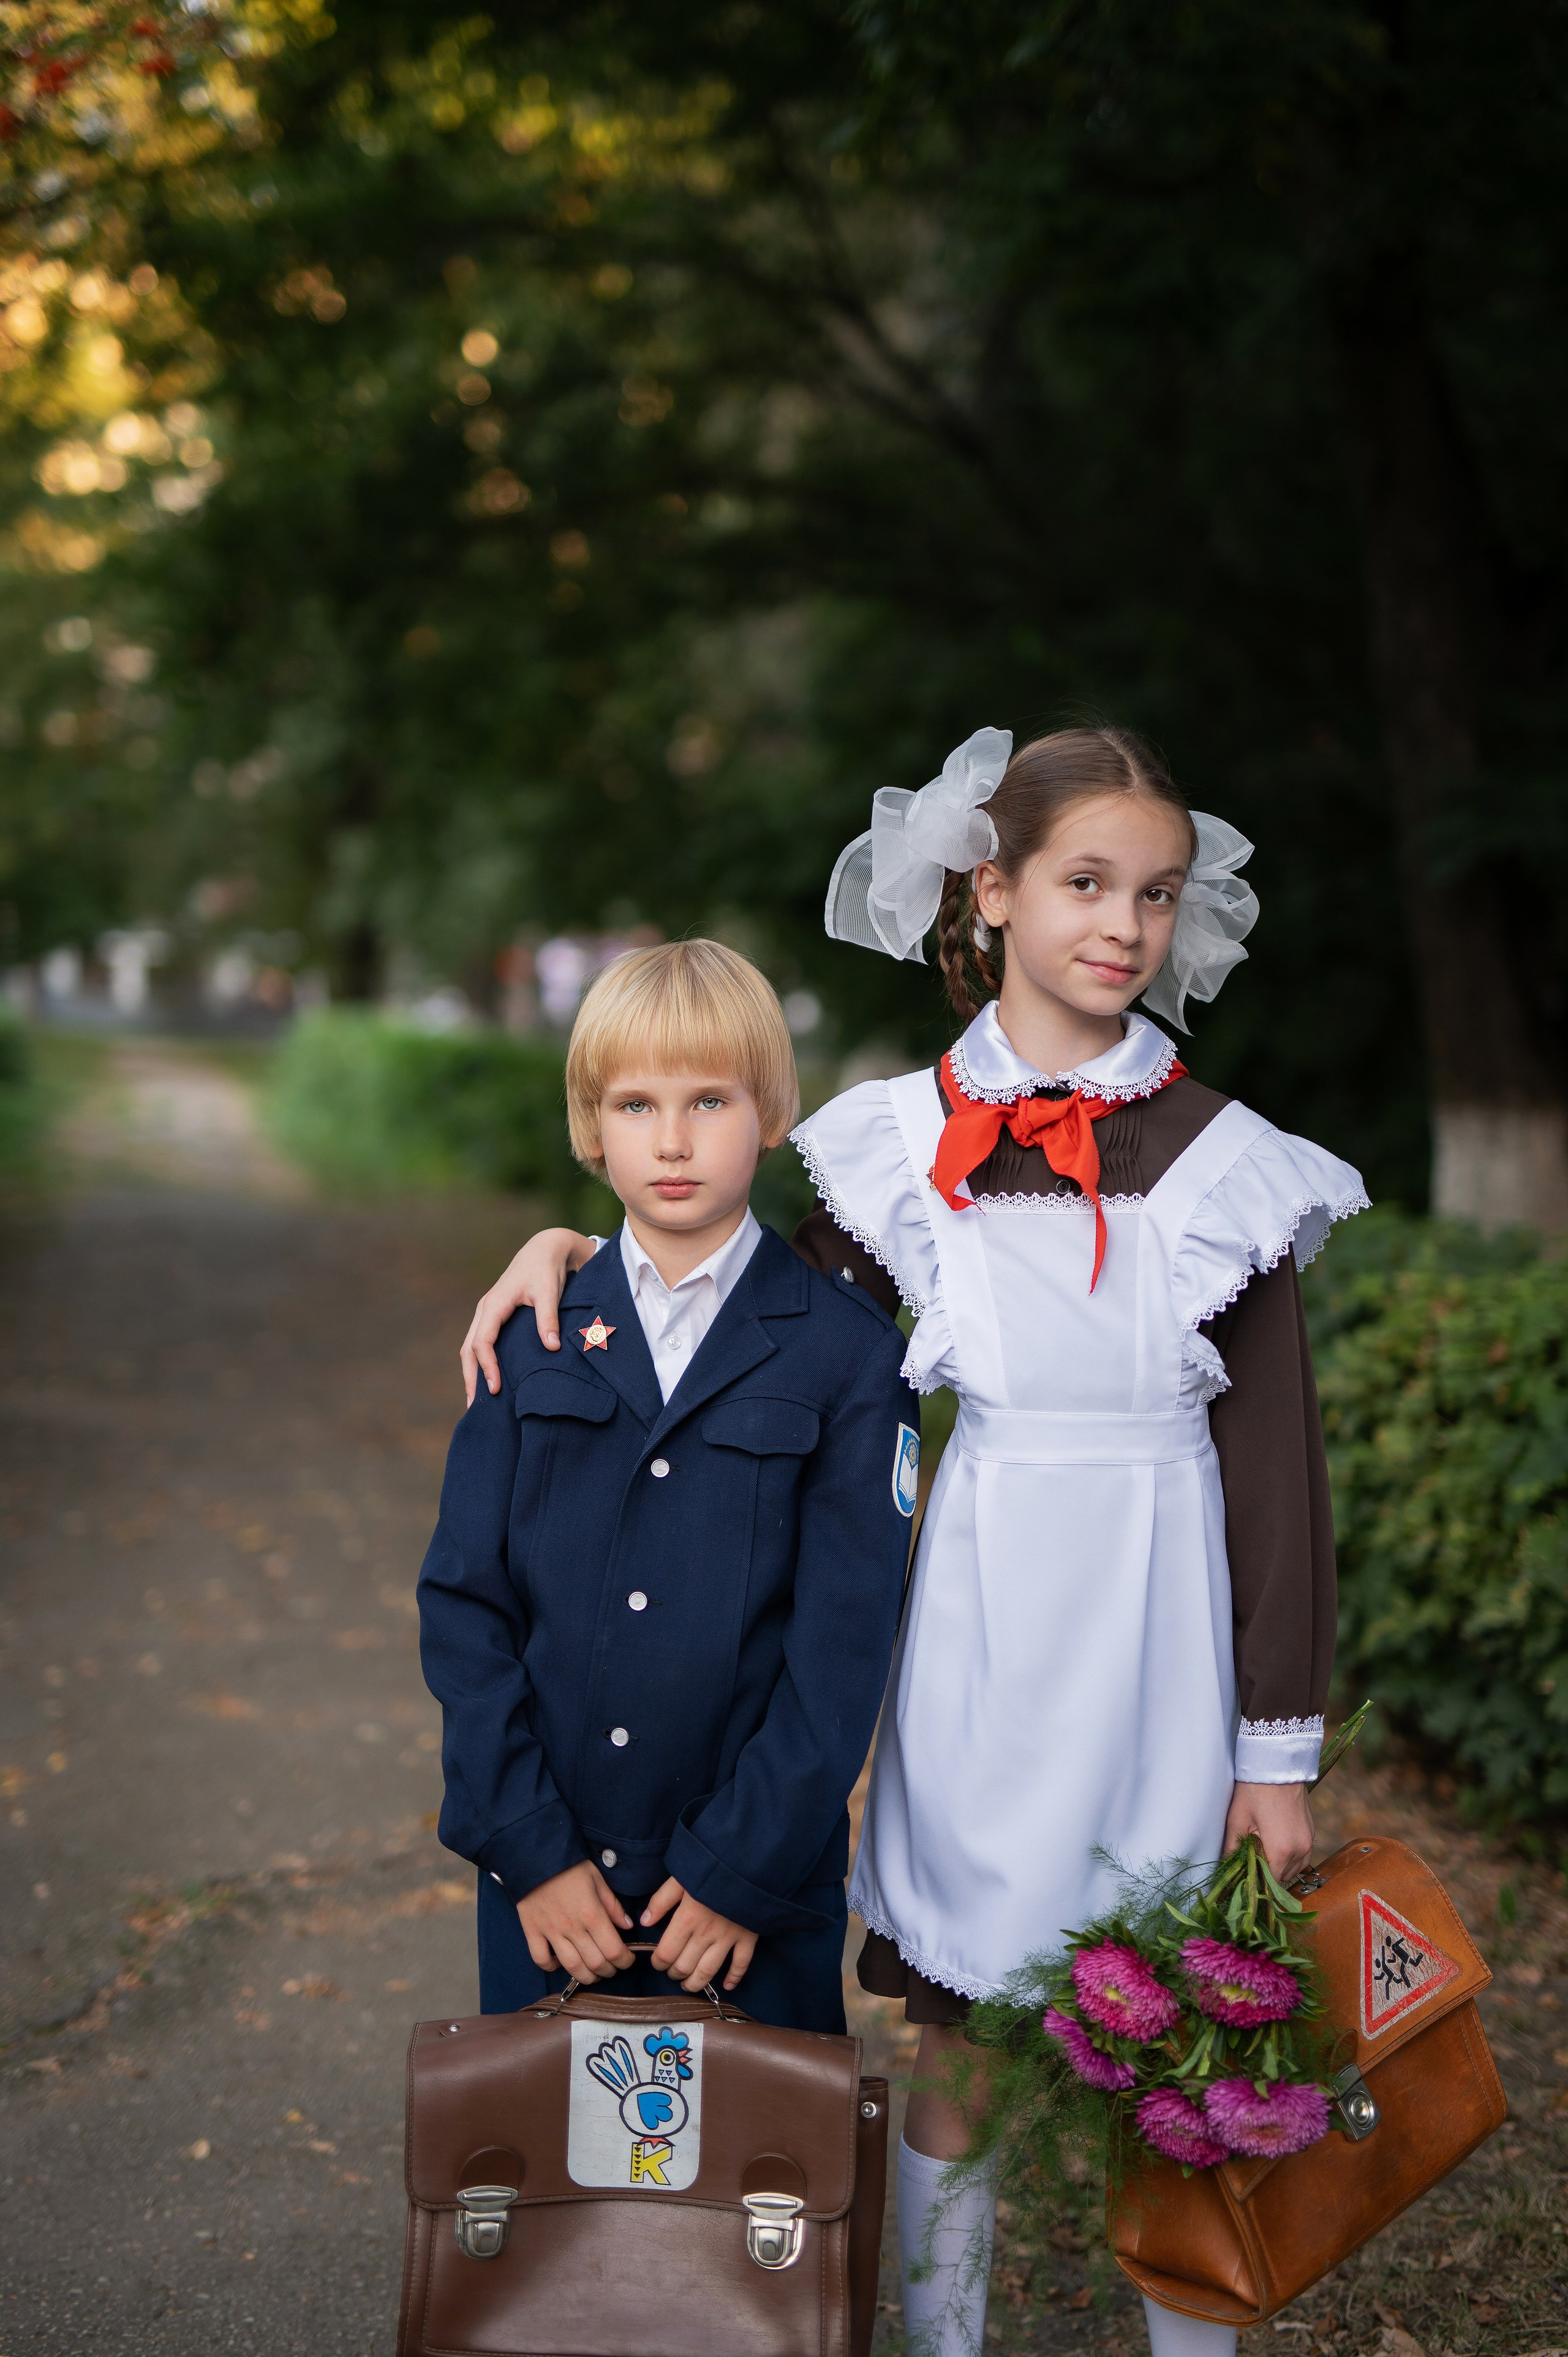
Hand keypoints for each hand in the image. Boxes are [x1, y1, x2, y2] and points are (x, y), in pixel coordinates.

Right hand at [461, 1228, 593, 1403]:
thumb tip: (551, 1347)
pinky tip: (487, 1379)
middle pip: (468, 1349)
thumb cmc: (546, 1270)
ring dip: (472, 1373)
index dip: (487, 1366)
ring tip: (476, 1401)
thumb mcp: (549, 1291)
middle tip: (475, 1407)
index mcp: (494, 1305)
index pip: (482, 1341)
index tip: (495, 1388)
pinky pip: (480, 1343)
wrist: (545, 1250)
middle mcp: (485, 1310)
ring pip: (471, 1347)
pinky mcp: (494, 1317)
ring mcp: (487, 1313)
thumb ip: (548, 1319)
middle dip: (471, 1378)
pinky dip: (479, 1363)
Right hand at [516, 1861, 634, 1980]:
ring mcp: (551, 1932)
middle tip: (612, 1968)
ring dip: (586, 1976)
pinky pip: (540, 1959)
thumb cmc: (570, 1867)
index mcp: (592, 1914)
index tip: (628, 1960)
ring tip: (592, 1973)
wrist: (536, 1856)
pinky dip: (551, 1966)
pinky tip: (559, 1963)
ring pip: (571, 1967)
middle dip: (609, 1971)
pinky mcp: (532, 1931)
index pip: (614, 1950)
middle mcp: (573, 1928)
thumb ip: (613, 1906)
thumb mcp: (597, 1879)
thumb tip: (628, 1926)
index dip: (625, 1961)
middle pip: (595, 1963)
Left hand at [642, 1876, 757, 1992]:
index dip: (658, 1963)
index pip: (666, 1953)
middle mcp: (705, 1934)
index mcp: (687, 1919)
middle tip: (672, 1972)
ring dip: (696, 1983)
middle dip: (674, 1974)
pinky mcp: (748, 1937)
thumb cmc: (712, 1867)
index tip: (657, 1962)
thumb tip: (645, 1922)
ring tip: (688, 1984)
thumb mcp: (681, 1878)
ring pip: (708, 1971)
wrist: (749, 1863)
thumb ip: (661, 1900)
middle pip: (685, 1967)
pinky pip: (741, 1964)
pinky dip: (734, 1978)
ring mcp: (728, 1938)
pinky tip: (726, 1985)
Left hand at [1223, 1781, 1313, 1885]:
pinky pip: (1301, 1854)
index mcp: (1282, 1850)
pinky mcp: (1311, 1831)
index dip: (1257, 1882)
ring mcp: (1309, 1840)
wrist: (1277, 1764)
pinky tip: (1274, 1840)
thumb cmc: (1254, 1790)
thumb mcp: (1237, 1820)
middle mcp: (1300, 1849)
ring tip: (1262, 1848)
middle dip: (1267, 1873)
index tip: (1245, 1876)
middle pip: (1283, 1876)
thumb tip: (1225, 1867)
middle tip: (1250, 1859)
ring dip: (1279, 1864)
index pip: (1271, 1882)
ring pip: (1295, 1867)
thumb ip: (1232, 1848)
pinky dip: (1289, 1854)